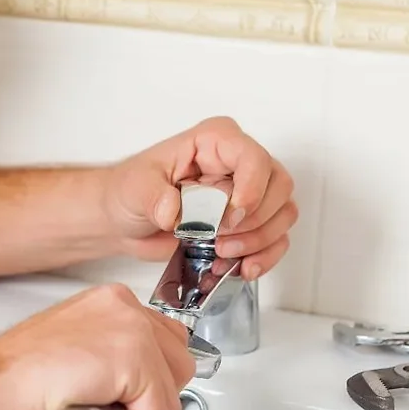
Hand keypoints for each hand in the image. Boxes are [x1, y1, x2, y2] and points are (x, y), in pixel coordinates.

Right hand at [0, 283, 195, 409]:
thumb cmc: (20, 374)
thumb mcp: (78, 344)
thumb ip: (114, 348)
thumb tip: (138, 376)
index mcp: (111, 299)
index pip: (165, 337)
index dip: (147, 375)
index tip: (123, 387)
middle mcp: (124, 305)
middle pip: (180, 359)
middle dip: (151, 391)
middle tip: (110, 401)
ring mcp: (130, 328)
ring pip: (174, 386)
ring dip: (140, 409)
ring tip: (98, 405)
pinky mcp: (132, 359)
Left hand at [102, 116, 297, 280]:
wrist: (125, 219)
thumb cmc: (131, 191)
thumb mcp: (135, 188)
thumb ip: (154, 198)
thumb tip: (175, 212)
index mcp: (214, 141)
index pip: (254, 156)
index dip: (252, 189)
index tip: (230, 218)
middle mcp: (238, 162)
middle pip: (279, 185)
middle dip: (254, 220)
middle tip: (220, 239)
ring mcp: (248, 192)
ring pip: (283, 213)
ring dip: (259, 241)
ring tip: (222, 254)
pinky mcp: (248, 222)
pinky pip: (277, 238)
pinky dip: (264, 257)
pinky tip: (241, 268)